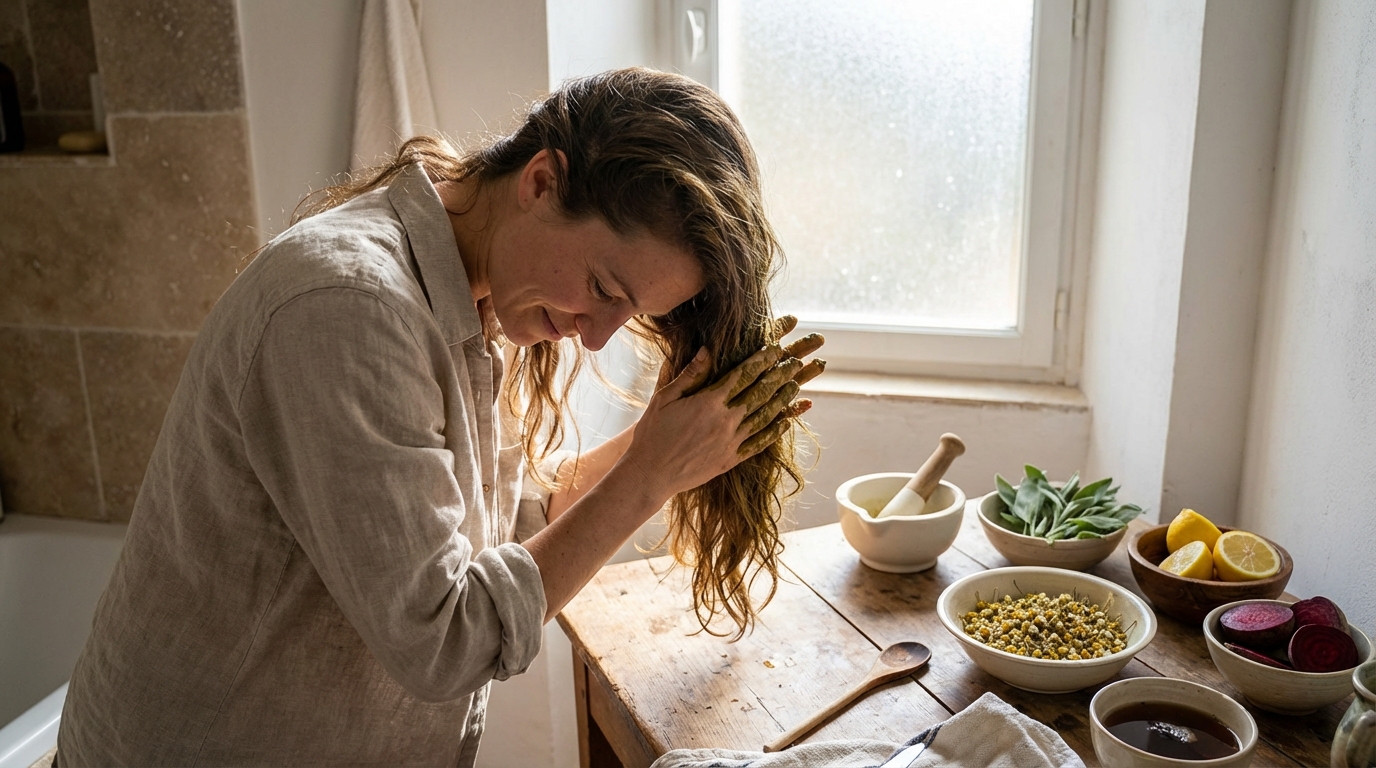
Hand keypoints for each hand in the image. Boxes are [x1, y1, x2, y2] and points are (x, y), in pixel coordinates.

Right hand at [621, 320, 825, 498]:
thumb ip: (690, 374)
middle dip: (779, 376)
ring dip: (782, 400)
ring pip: (764, 417)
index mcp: (709, 402)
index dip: (761, 360)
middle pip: (760, 393)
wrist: (650, 474)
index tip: (775, 349)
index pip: (743, 375)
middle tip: (794, 363)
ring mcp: (730, 442)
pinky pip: (759, 444)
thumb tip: (708, 349)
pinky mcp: (730, 460)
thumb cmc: (652, 433)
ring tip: (795, 386)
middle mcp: (725, 421)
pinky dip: (774, 432)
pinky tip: (785, 422)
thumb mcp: (665, 397)